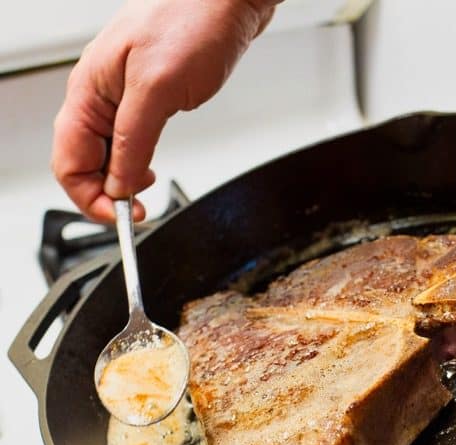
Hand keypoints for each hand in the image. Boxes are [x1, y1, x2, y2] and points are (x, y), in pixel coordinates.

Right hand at [51, 0, 275, 221]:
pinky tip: (151, 165)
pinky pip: (129, 136)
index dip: (91, 198)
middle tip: (141, 210)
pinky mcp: (148, 92)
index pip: (69, 163)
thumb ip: (134, 141)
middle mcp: (99, 94)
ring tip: (148, 190)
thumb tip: (119, 184)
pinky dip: (138, 159)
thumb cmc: (192, 21)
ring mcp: (122, 93)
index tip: (123, 217)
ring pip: (107, 150)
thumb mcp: (157, 89)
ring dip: (122, 178)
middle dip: (106, 192)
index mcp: (89, 92)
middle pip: (83, 161)